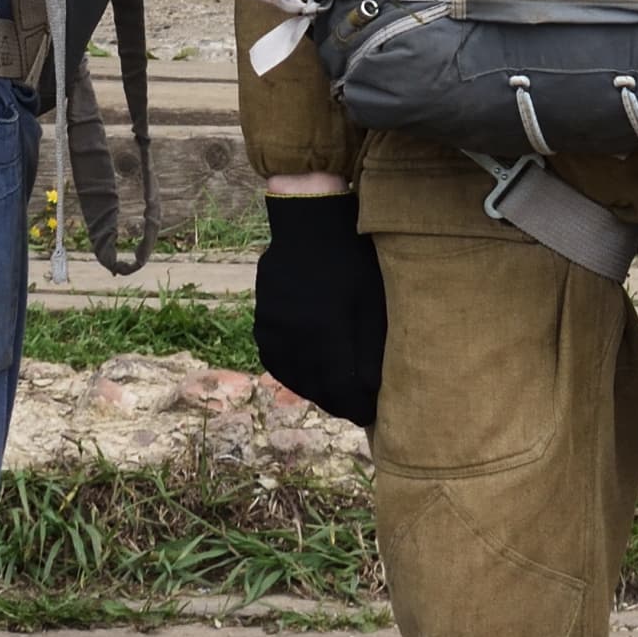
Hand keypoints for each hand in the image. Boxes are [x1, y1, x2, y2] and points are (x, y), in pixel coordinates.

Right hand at [254, 186, 387, 428]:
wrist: (310, 222)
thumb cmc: (352, 259)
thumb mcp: (373, 301)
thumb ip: (372, 349)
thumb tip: (375, 391)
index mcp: (325, 331)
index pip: (339, 388)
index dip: (355, 406)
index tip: (370, 414)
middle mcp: (294, 335)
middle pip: (315, 387)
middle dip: (337, 401)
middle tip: (355, 407)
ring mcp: (273, 328)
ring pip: (292, 376)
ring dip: (314, 390)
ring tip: (334, 393)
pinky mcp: (262, 320)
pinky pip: (274, 359)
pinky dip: (291, 372)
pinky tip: (306, 374)